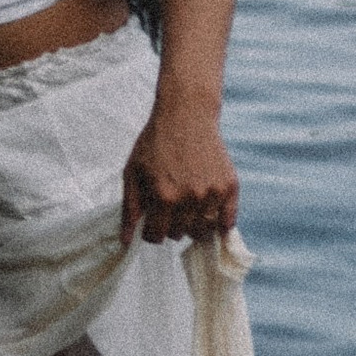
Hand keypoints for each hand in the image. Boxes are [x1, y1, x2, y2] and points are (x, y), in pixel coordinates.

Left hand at [122, 105, 238, 244]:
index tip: (150, 218)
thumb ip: (129, 208)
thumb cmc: (154, 142)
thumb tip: (126, 241)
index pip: (156, 236)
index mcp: (164, 196)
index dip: (150, 229)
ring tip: (185, 205)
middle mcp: (191, 198)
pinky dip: (217, 222)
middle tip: (168, 205)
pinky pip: (227, 222)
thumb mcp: (133, 171)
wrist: (186, 114)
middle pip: (179, 234)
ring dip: (191, 225)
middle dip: (169, 224)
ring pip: (202, 231)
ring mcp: (213, 193)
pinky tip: (206, 209)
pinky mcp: (230, 187)